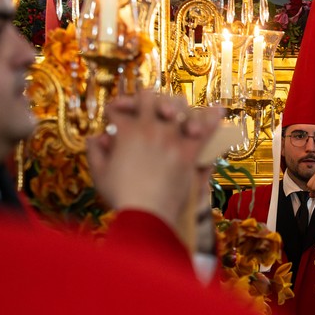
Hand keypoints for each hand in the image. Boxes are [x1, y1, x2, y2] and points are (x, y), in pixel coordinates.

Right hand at [86, 90, 222, 229]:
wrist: (146, 216)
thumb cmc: (121, 197)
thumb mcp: (99, 174)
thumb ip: (95, 152)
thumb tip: (96, 137)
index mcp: (126, 132)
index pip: (121, 107)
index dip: (118, 108)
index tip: (118, 116)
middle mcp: (150, 130)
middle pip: (151, 98)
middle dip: (148, 99)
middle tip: (149, 107)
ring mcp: (172, 140)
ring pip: (179, 108)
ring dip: (177, 105)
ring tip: (176, 109)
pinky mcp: (190, 154)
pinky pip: (205, 131)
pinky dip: (212, 119)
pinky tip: (219, 109)